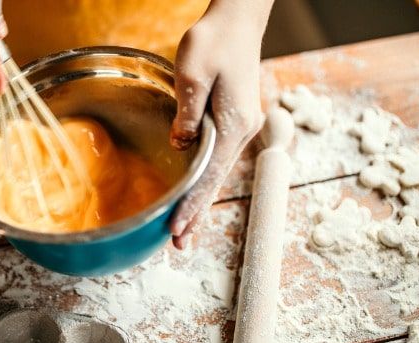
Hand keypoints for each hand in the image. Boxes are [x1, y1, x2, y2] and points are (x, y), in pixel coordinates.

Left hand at [169, 0, 271, 249]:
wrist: (236, 21)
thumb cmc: (214, 41)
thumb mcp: (194, 74)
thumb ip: (188, 115)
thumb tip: (182, 146)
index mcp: (234, 124)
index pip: (209, 176)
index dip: (192, 204)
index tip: (176, 228)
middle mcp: (242, 131)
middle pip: (215, 182)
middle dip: (197, 214)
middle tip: (179, 245)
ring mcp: (240, 127)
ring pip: (216, 174)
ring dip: (200, 202)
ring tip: (184, 231)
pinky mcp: (233, 121)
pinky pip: (216, 160)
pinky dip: (204, 182)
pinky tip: (194, 194)